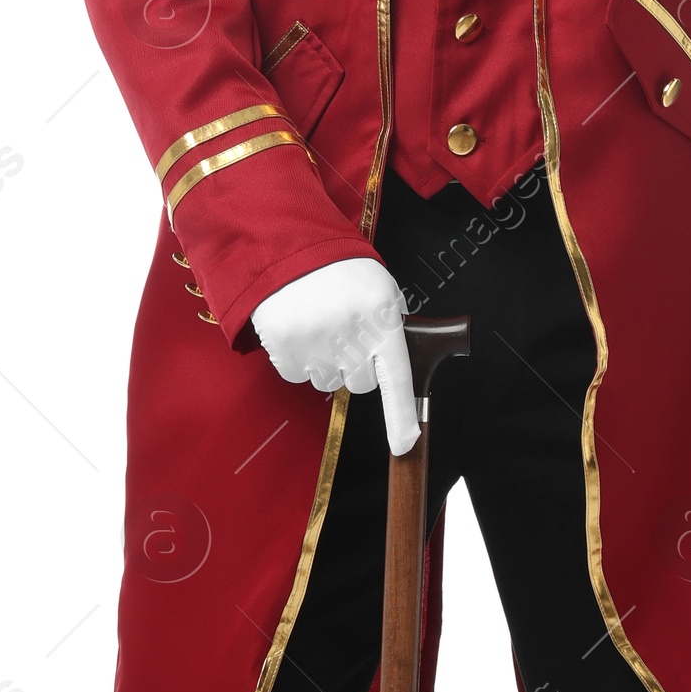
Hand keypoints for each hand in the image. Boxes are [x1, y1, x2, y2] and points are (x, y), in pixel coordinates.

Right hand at [251, 257, 417, 454]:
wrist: (287, 247)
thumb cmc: (338, 268)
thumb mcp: (378, 285)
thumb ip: (391, 319)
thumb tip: (393, 356)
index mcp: (380, 319)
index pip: (397, 377)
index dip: (401, 416)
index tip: (405, 444)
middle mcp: (350, 337)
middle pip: (360, 384)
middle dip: (356, 366)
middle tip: (346, 334)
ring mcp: (316, 346)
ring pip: (329, 382)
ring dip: (327, 363)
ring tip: (320, 325)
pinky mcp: (286, 349)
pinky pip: (299, 375)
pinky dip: (300, 358)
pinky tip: (300, 329)